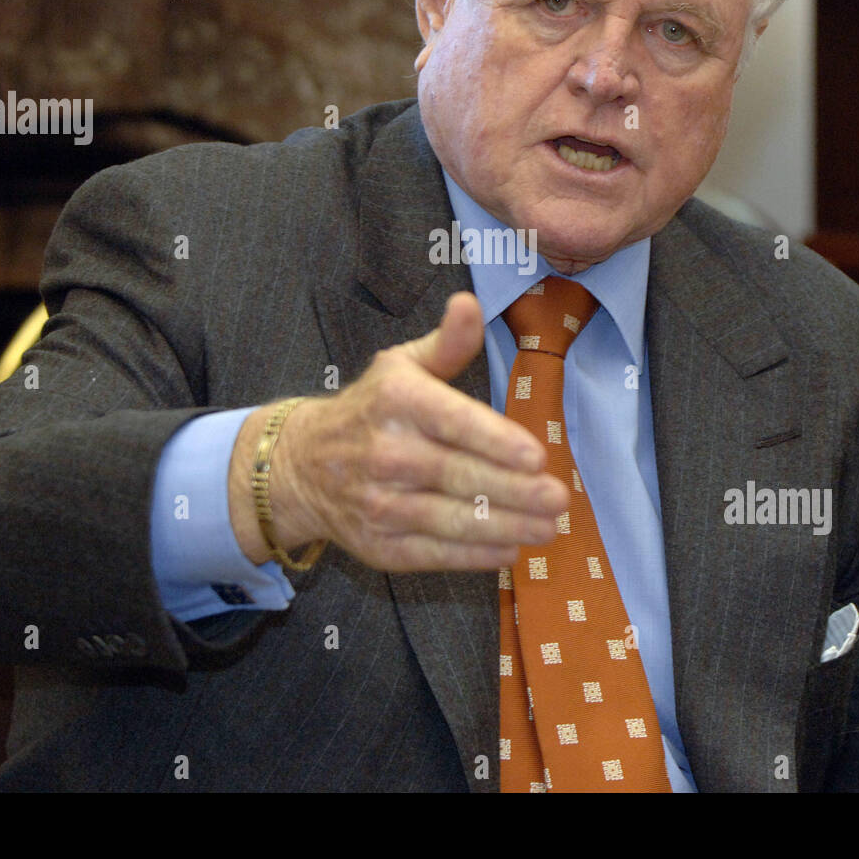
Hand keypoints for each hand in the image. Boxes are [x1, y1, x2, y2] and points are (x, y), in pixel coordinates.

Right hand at [229, 292, 567, 572]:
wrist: (301, 464)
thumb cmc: (371, 408)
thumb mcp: (403, 366)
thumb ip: (447, 342)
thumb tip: (469, 303)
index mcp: (396, 401)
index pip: (453, 422)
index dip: (495, 441)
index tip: (537, 456)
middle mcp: (384, 452)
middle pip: (458, 475)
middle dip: (514, 491)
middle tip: (558, 498)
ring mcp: (378, 503)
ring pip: (449, 519)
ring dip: (504, 527)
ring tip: (547, 528)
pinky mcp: (378, 544)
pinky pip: (433, 552)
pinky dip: (473, 555)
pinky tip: (509, 550)